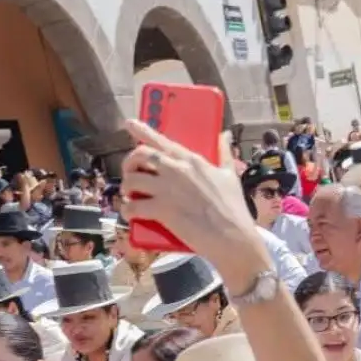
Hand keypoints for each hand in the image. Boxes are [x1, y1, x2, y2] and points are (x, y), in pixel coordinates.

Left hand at [121, 119, 263, 268]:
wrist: (232, 237)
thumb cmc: (233, 208)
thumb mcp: (230, 175)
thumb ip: (225, 152)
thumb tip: (225, 135)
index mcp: (191, 160)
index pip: (161, 140)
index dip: (142, 130)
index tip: (130, 124)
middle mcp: (176, 170)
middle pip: (140, 155)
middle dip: (129, 163)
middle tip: (130, 173)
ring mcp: (167, 189)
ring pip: (132, 180)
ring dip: (126, 187)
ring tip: (130, 196)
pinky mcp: (161, 210)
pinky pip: (133, 206)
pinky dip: (127, 211)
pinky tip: (130, 214)